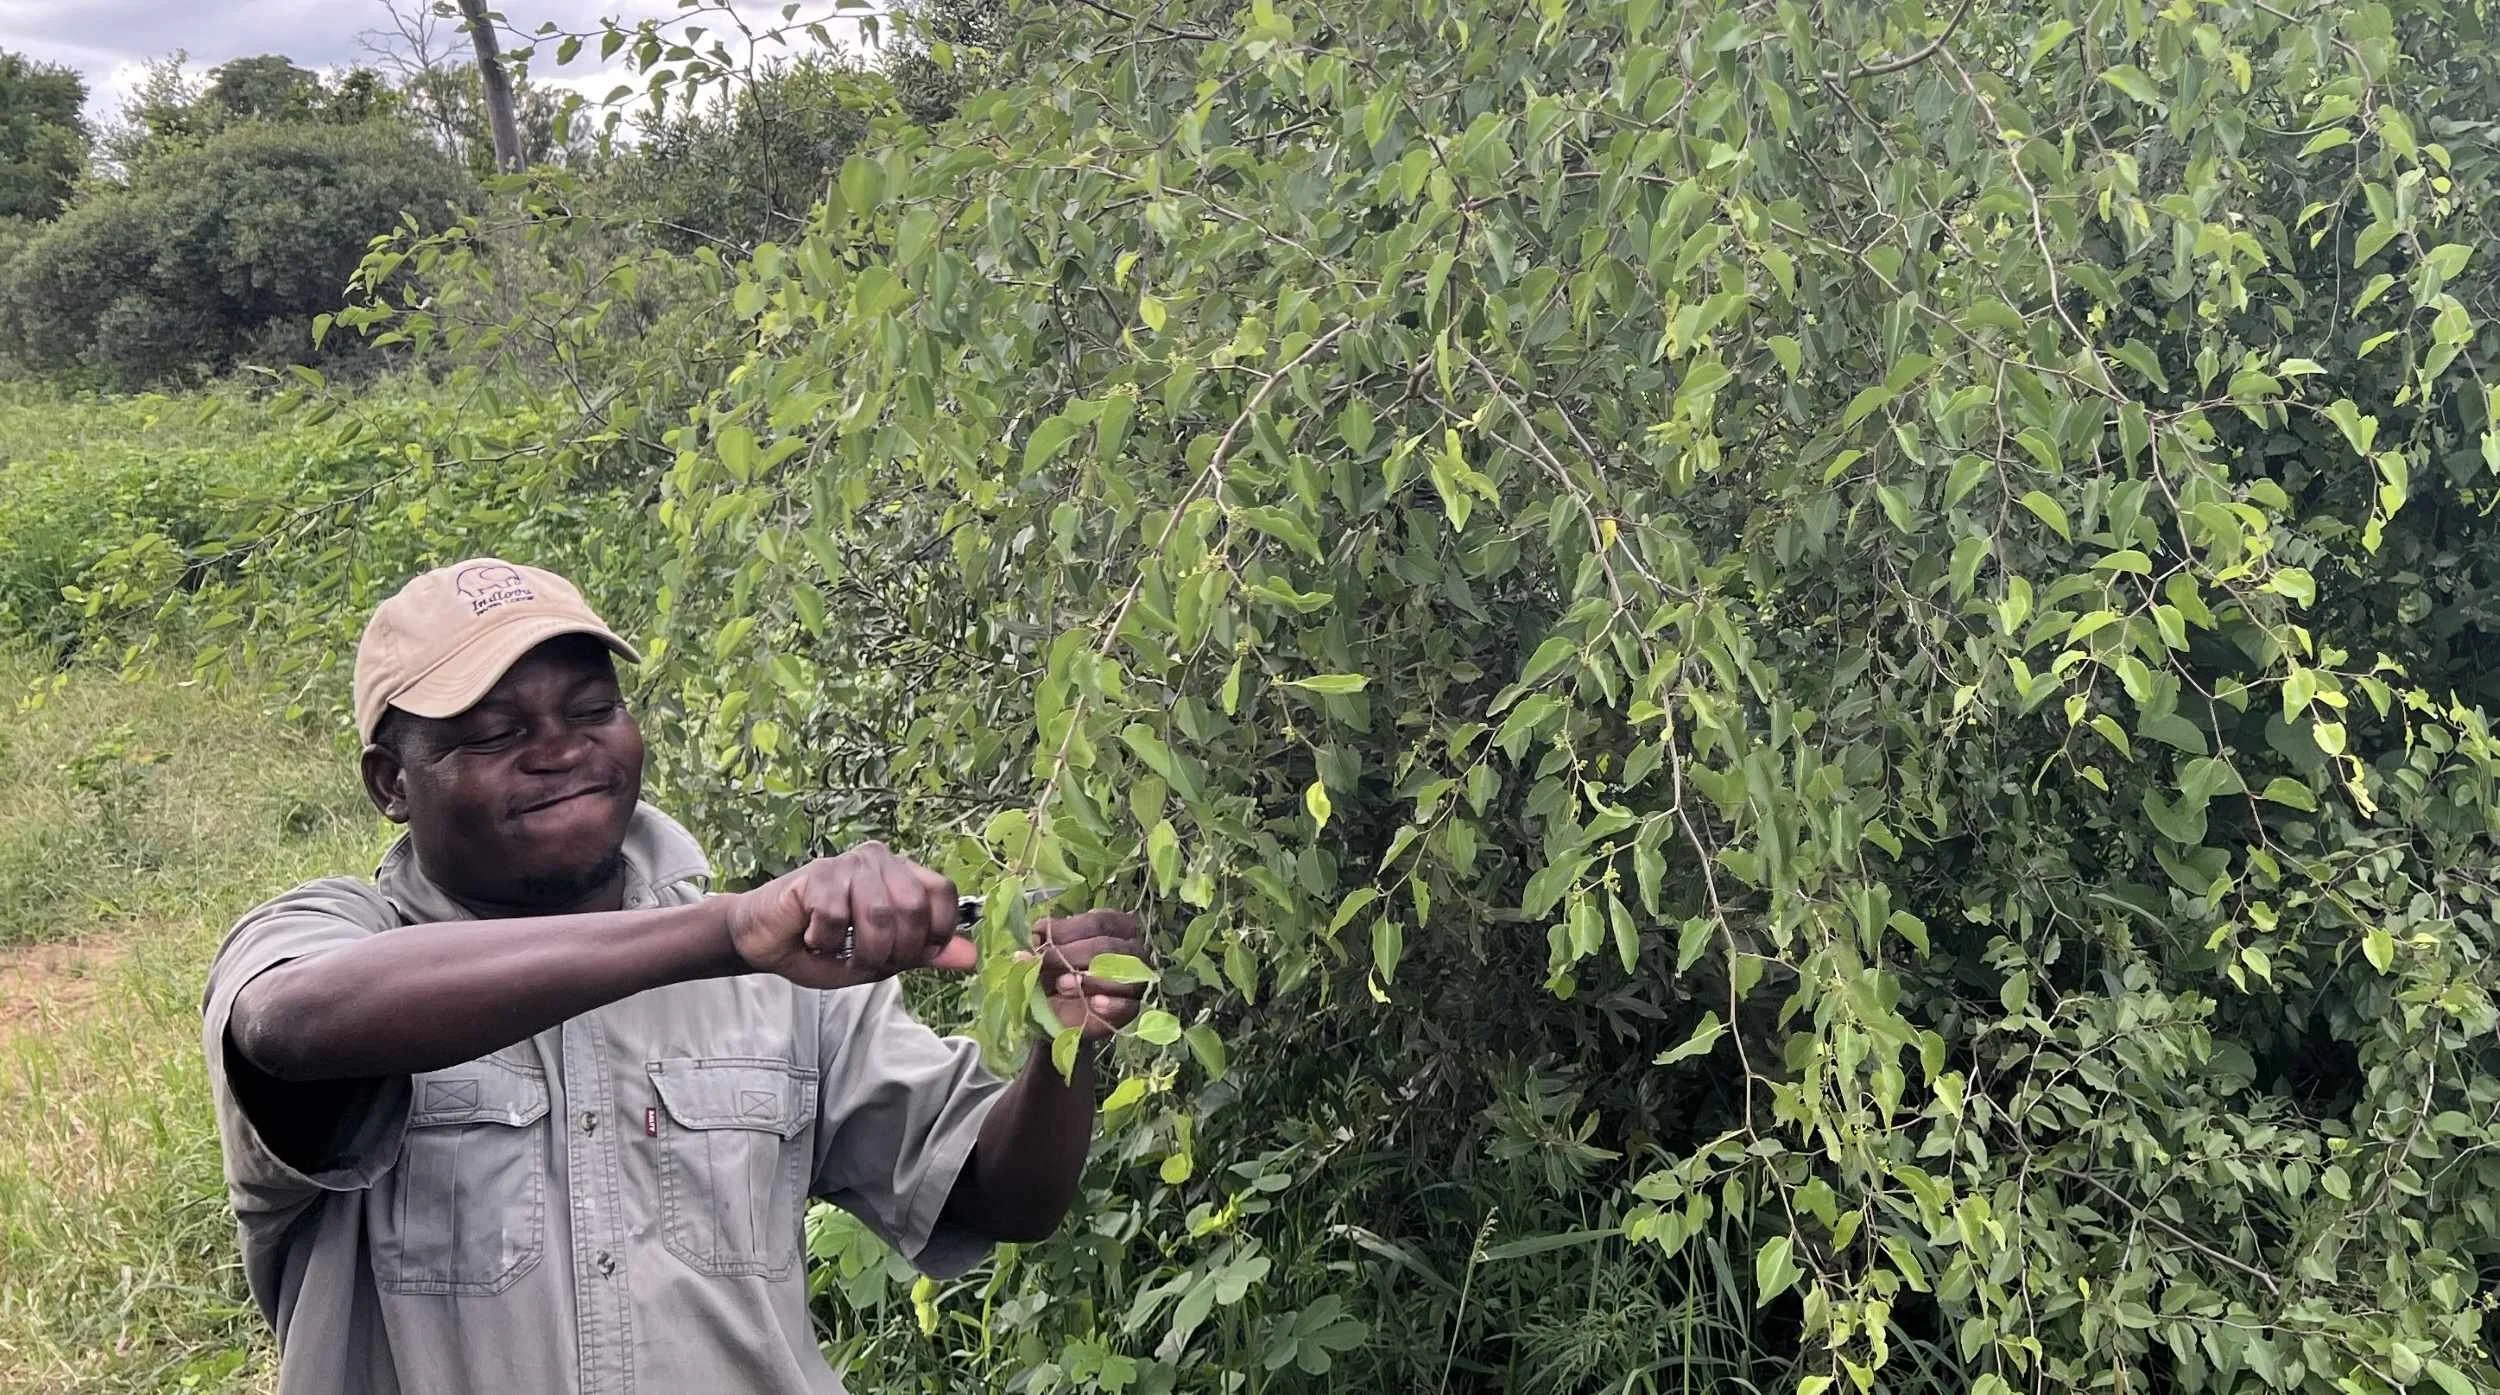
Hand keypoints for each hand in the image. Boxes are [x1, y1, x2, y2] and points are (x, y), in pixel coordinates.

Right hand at [724, 842, 977, 989]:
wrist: (766, 941)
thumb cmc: (826, 946)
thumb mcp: (884, 959)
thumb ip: (926, 954)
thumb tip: (971, 958)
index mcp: (903, 873)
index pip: (943, 894)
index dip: (935, 934)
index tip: (909, 956)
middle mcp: (879, 860)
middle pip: (913, 908)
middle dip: (895, 951)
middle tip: (867, 959)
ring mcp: (848, 864)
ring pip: (877, 915)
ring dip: (859, 951)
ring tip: (840, 952)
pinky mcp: (817, 875)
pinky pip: (835, 917)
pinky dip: (824, 941)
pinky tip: (812, 937)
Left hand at [1021, 909, 1147, 1040]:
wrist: (1063, 1014)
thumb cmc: (1059, 974)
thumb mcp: (1049, 957)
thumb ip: (1043, 946)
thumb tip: (1030, 942)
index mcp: (1115, 927)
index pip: (1099, 922)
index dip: (1067, 929)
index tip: (1038, 935)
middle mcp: (1131, 949)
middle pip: (1107, 946)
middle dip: (1071, 954)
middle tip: (1045, 961)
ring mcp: (1136, 979)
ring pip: (1121, 973)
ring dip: (1088, 979)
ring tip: (1061, 985)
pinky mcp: (1132, 1008)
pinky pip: (1128, 1005)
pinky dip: (1112, 1004)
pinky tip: (1094, 1003)